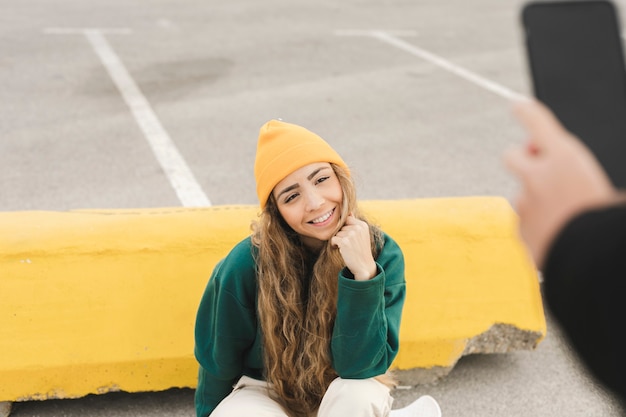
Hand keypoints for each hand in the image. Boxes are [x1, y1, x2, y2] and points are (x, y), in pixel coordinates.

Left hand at [331, 215, 376, 280]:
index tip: (349, 237)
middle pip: (341, 226)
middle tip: (348, 244)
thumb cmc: (360, 250)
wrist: (364, 266)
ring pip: (337, 233)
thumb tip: (349, 212)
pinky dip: (334, 245)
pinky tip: (342, 250)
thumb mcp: (361, 235)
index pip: (347, 219)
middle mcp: (358, 228)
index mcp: (363, 225)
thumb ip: (355, 223)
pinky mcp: (345, 242)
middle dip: (341, 235)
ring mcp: (351, 234)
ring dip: (338, 240)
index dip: (345, 228)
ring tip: (346, 247)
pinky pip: (333, 239)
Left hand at [504, 99, 614, 267]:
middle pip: (512, 155)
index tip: (518, 106)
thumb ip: (593, 178)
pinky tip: (560, 236)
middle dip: (524, 158)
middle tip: (542, 167)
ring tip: (565, 217)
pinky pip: (526, 223)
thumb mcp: (613, 192)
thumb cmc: (606, 224)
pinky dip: (538, 226)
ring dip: (536, 200)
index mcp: (565, 159)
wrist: (592, 265)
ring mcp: (525, 206)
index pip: (538, 122)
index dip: (526, 111)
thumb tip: (585, 179)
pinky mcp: (520, 230)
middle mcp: (537, 178)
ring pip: (522, 194)